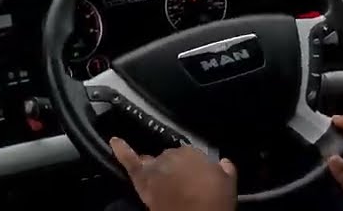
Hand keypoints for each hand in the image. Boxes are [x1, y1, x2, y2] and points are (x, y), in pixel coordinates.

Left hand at [110, 137, 236, 210]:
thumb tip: (223, 162)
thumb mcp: (228, 182)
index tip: (197, 179)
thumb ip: (225, 168)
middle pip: (172, 158)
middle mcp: (173, 155)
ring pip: (154, 162)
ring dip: (158, 169)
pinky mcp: (143, 180)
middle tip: (185, 186)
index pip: (190, 155)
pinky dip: (121, 151)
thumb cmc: (214, 202)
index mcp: (193, 153)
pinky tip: (114, 141)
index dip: (193, 168)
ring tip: (163, 179)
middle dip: (177, 169)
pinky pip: (130, 161)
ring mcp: (156, 167)